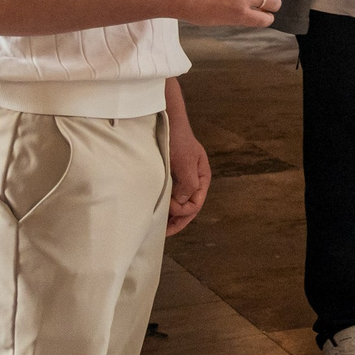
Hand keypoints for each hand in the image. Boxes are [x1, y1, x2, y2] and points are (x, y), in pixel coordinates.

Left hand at [166, 119, 209, 233]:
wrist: (166, 121)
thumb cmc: (178, 140)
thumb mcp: (185, 162)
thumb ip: (188, 183)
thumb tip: (183, 203)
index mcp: (202, 178)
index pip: (196, 204)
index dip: (183, 211)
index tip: (169, 208)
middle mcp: (193, 181)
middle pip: (188, 207)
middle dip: (177, 220)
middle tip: (162, 233)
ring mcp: (180, 179)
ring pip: (178, 203)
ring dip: (169, 215)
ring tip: (156, 226)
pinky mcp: (168, 177)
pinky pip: (168, 196)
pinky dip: (163, 205)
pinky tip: (153, 210)